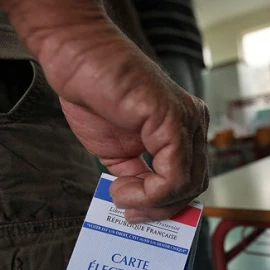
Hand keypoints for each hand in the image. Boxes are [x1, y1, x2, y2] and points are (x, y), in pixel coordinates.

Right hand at [39, 21, 208, 222]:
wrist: (76, 56)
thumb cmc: (94, 92)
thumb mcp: (119, 149)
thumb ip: (135, 174)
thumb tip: (140, 203)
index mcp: (183, 127)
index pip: (190, 177)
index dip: (166, 203)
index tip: (137, 214)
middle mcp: (192, 122)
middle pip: (193, 185)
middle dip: (161, 208)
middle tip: (130, 213)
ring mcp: (186, 120)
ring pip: (186, 185)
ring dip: (152, 203)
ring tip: (121, 197)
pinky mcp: (172, 120)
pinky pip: (174, 175)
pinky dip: (149, 193)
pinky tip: (122, 187)